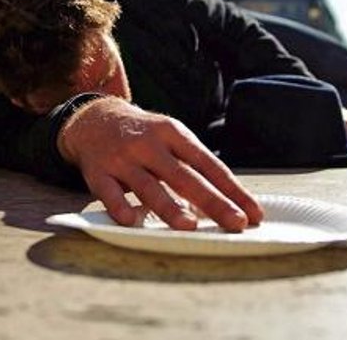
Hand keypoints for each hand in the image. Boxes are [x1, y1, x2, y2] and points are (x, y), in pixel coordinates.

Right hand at [57, 97, 262, 231]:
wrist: (94, 119)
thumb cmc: (144, 137)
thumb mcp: (171, 139)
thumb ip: (193, 166)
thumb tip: (228, 202)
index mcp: (173, 133)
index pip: (208, 164)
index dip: (232, 189)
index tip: (252, 213)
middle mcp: (149, 144)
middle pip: (184, 176)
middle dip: (212, 201)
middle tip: (235, 222)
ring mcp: (123, 158)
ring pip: (148, 185)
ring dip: (169, 206)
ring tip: (189, 226)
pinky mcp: (98, 173)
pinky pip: (108, 192)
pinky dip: (119, 206)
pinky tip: (131, 220)